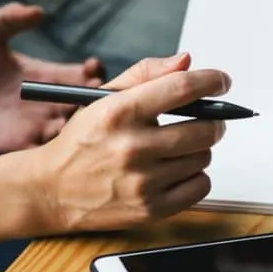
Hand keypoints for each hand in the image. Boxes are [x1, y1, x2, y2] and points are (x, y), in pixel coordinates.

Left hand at [0, 2, 105, 154]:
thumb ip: (9, 19)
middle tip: (93, 94)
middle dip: (94, 101)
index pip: (82, 77)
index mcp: (46, 76)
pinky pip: (45, 153)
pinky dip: (55, 149)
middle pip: (84, 105)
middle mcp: (47, 103)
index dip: (95, 73)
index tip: (94, 68)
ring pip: (70, 131)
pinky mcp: (18, 147)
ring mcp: (35, 127)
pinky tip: (56, 138)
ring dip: (77, 126)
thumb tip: (38, 11)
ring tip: (72, 115)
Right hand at [24, 52, 229, 232]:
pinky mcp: (150, 209)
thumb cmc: (82, 139)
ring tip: (177, 148)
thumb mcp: (105, 98)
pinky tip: (176, 170)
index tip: (221, 81)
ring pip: (203, 157)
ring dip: (199, 149)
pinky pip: (201, 186)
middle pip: (203, 128)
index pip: (181, 88)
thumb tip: (187, 62)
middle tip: (206, 120)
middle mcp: (132, 147)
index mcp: (120, 112)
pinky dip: (196, 176)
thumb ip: (146, 74)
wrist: (51, 190)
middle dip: (213, 121)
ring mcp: (142, 182)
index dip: (211, 81)